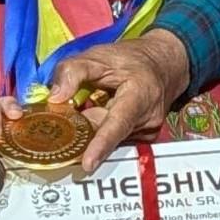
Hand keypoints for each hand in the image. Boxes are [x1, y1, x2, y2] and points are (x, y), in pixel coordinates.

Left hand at [44, 30, 190, 174]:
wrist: (164, 65)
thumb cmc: (132, 59)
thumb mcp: (99, 56)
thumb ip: (73, 71)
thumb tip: (55, 98)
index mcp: (140, 95)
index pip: (118, 124)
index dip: (102, 144)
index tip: (88, 164)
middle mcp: (147, 119)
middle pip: (106, 135)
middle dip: (84, 130)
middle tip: (70, 115)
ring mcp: (147, 132)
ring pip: (108, 139)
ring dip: (93, 128)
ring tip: (97, 103)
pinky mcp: (143, 139)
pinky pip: (115, 139)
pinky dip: (103, 130)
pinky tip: (105, 111)